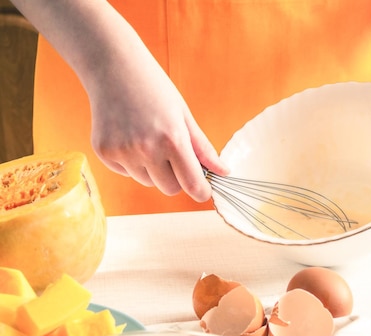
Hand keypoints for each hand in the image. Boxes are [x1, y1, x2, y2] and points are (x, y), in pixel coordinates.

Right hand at [10, 0, 228, 202]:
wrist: (112, 66)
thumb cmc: (153, 88)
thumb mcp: (184, 115)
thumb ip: (203, 148)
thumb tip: (223, 172)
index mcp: (173, 140)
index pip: (192, 185)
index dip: (201, 191)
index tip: (203, 189)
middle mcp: (147, 150)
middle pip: (169, 189)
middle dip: (175, 177)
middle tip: (172, 152)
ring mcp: (122, 152)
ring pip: (147, 182)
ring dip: (152, 169)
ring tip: (147, 138)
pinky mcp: (104, 152)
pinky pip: (127, 173)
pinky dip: (131, 162)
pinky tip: (129, 135)